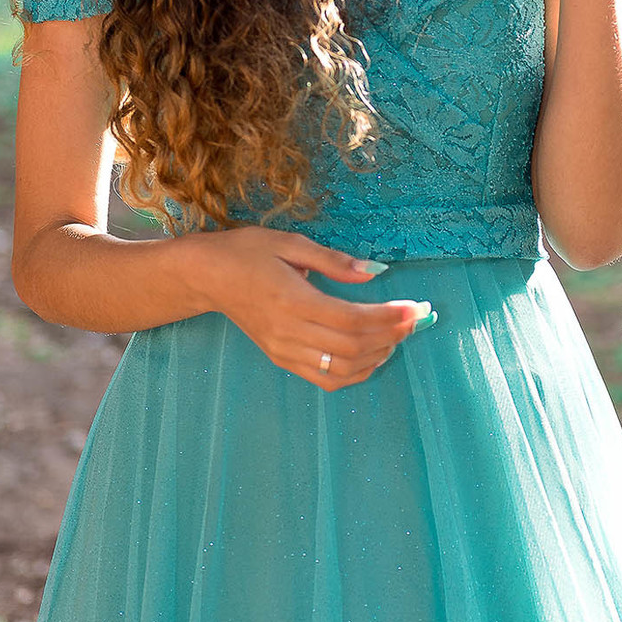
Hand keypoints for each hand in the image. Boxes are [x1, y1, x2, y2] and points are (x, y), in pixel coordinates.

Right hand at [186, 225, 431, 390]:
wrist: (206, 277)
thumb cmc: (246, 253)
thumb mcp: (290, 244)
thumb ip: (334, 261)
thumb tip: (374, 272)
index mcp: (292, 300)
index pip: (352, 319)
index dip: (388, 317)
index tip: (414, 307)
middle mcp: (288, 332)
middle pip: (352, 347)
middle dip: (391, 336)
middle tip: (414, 319)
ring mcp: (284, 351)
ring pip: (341, 369)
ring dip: (378, 356)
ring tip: (397, 335)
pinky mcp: (281, 359)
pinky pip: (325, 378)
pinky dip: (355, 373)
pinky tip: (372, 356)